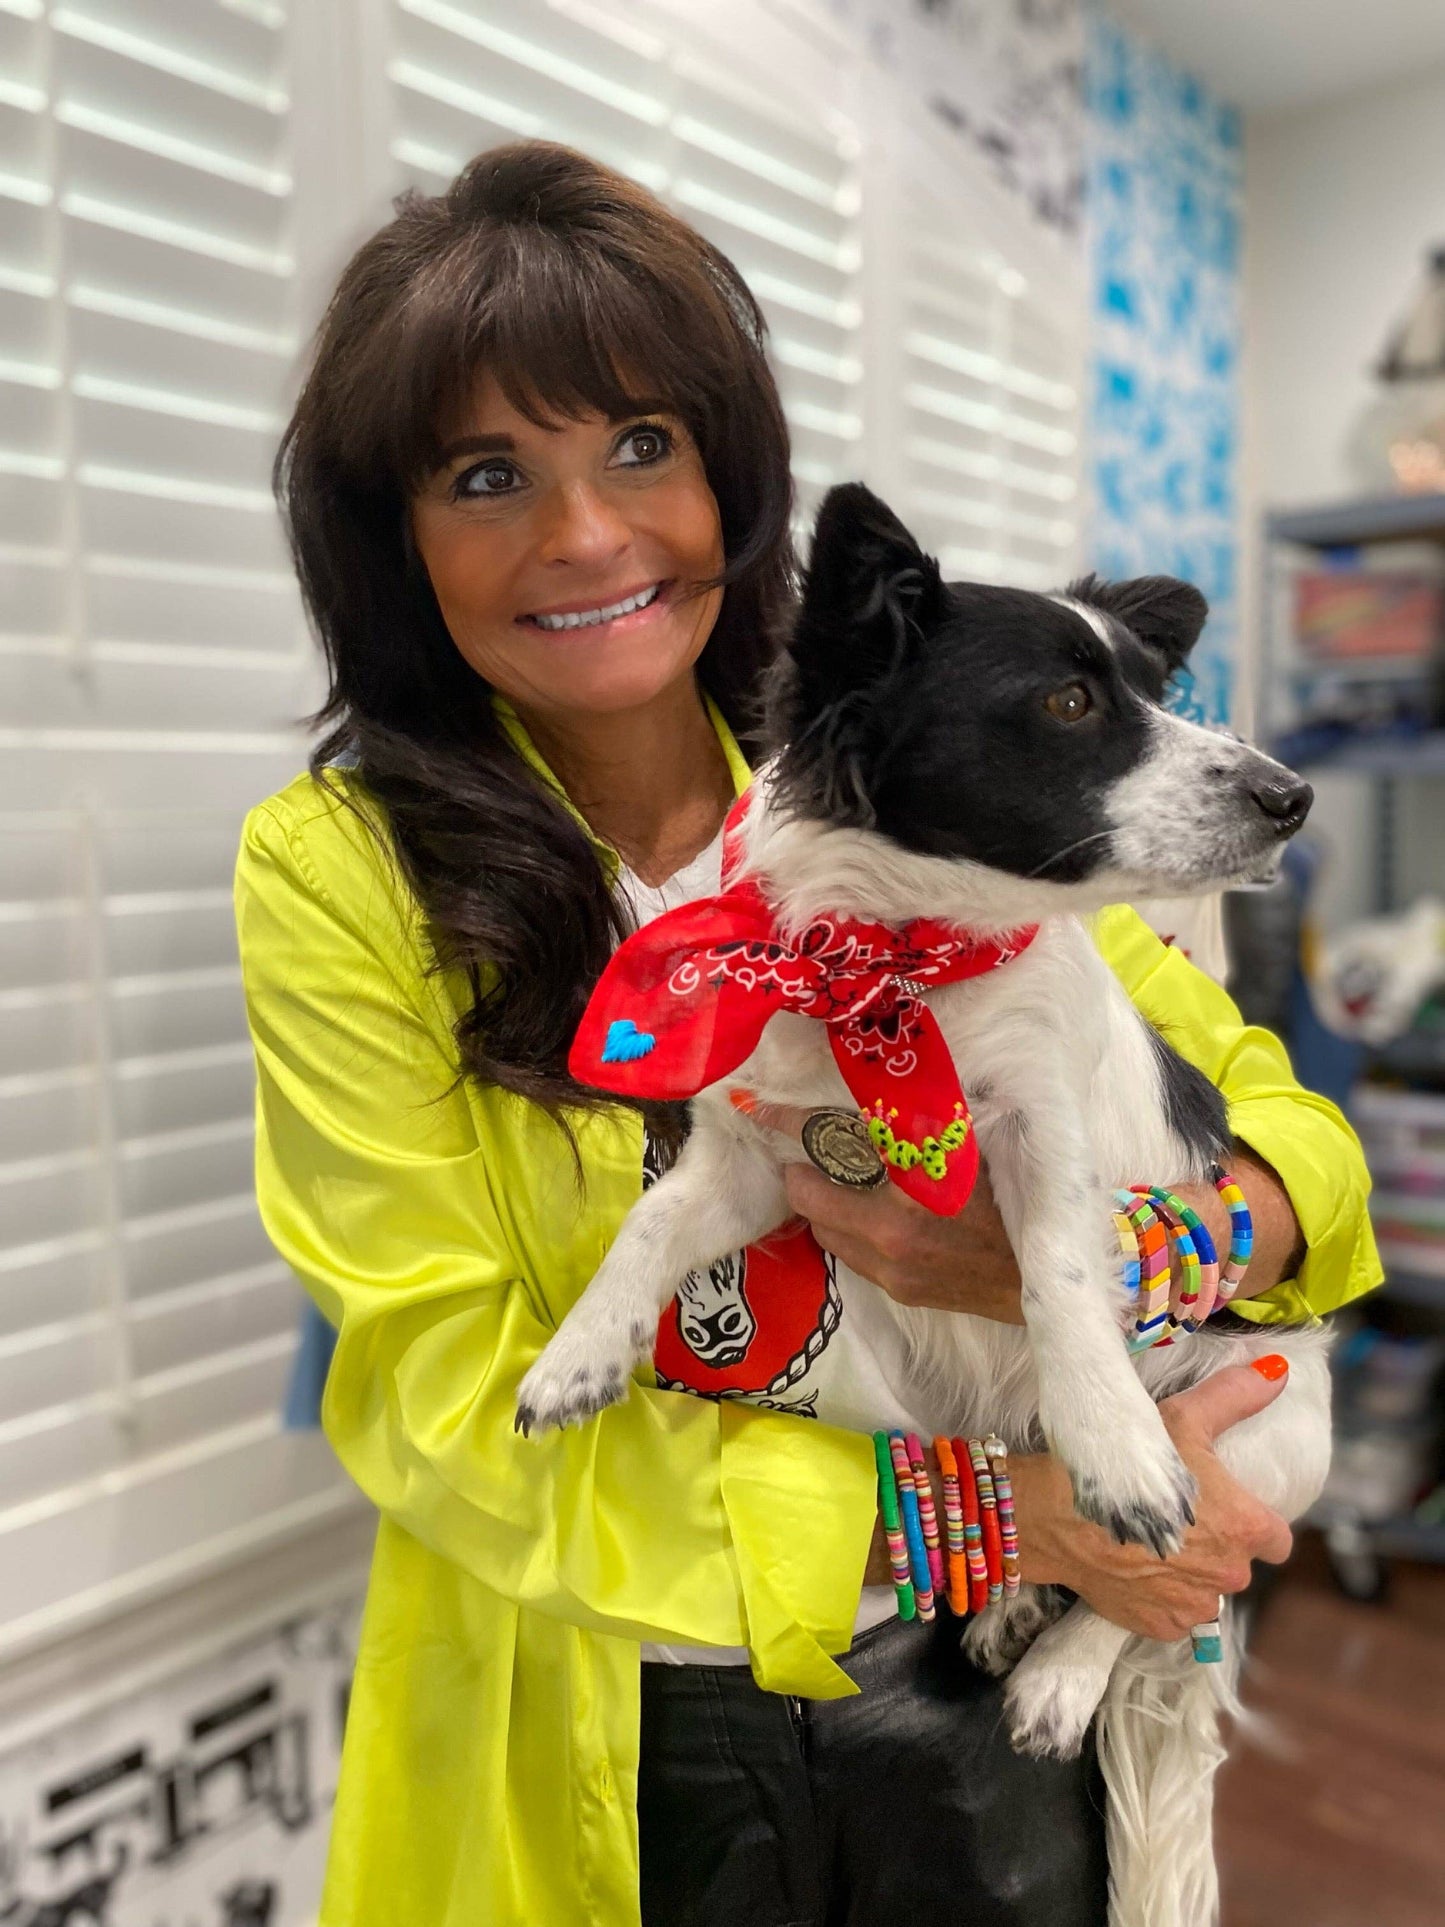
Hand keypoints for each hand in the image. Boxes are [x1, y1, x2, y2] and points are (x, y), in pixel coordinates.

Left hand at [734, 1094, 1024, 1322]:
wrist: (1040, 1278)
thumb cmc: (1010, 1200)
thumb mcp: (967, 1147)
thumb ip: (917, 1123)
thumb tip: (878, 1086)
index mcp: (910, 1191)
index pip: (831, 1146)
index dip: (791, 1123)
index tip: (758, 1108)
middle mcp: (890, 1237)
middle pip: (811, 1199)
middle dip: (804, 1173)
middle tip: (811, 1153)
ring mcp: (890, 1271)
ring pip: (825, 1231)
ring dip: (825, 1206)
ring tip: (841, 1184)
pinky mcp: (897, 1291)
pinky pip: (851, 1254)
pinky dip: (849, 1231)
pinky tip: (870, 1216)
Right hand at [1010, 1358, 1294, 1638]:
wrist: (1061, 1515)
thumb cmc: (1127, 1463)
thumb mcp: (1183, 1419)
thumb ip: (1234, 1397)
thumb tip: (1278, 1371)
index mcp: (1245, 1527)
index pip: (1276, 1540)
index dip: (1254, 1523)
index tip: (1227, 1510)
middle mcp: (1229, 1575)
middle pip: (1237, 1564)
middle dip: (1215, 1547)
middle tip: (1179, 1519)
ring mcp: (1194, 1607)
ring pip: (1205, 1592)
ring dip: (1189, 1575)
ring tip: (1153, 1545)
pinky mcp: (1160, 1627)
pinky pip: (1173, 1614)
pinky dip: (1160, 1597)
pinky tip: (1135, 1568)